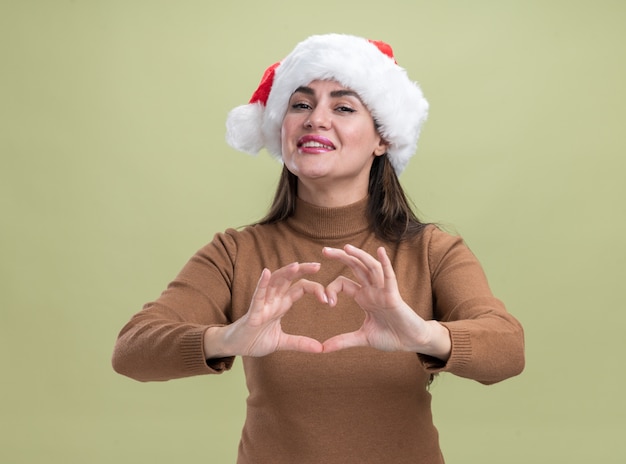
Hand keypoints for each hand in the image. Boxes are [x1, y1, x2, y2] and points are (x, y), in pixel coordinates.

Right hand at [204, 262, 326, 357]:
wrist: (235, 348)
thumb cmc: (255, 340)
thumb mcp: (282, 342)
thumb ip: (300, 343)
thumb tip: (321, 349)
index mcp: (281, 304)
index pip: (300, 288)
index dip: (314, 288)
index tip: (329, 296)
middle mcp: (273, 300)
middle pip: (289, 279)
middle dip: (302, 270)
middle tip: (318, 265)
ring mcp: (262, 304)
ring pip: (274, 283)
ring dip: (284, 273)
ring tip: (296, 265)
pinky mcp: (253, 312)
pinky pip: (257, 296)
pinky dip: (262, 284)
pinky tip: (266, 273)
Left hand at [321, 245, 450, 358]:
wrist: (411, 342)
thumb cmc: (391, 336)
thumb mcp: (362, 338)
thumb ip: (343, 341)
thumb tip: (323, 349)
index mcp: (363, 297)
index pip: (343, 283)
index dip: (331, 289)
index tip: (328, 303)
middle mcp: (372, 290)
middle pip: (355, 267)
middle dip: (341, 257)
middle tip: (324, 250)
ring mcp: (383, 291)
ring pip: (370, 267)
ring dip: (359, 256)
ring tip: (346, 248)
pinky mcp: (394, 296)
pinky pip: (389, 277)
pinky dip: (385, 264)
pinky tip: (380, 251)